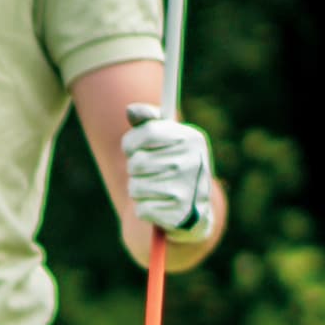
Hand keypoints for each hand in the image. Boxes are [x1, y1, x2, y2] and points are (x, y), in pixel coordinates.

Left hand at [122, 106, 217, 250]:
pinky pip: (141, 209)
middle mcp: (192, 161)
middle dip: (135, 170)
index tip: (134, 149)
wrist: (194, 209)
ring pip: (135, 188)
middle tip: (150, 173)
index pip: (144, 133)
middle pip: (136, 163)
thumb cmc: (173, 166)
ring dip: (138, 191)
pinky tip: (160, 206)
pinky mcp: (180, 213)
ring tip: (156, 190)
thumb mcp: (166, 139)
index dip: (131, 144)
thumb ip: (148, 122)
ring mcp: (188, 188)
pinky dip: (145, 210)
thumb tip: (131, 110)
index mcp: (191, 138)